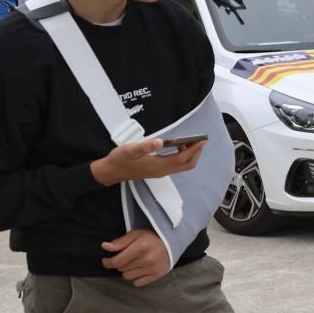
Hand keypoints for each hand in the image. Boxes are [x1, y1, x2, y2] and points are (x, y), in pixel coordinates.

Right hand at [91, 138, 205, 185]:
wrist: (111, 171)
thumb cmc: (120, 159)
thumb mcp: (131, 150)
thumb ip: (145, 146)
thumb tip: (160, 141)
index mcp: (159, 165)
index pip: (182, 158)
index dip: (194, 149)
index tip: (202, 140)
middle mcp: (163, 171)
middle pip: (187, 164)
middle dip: (196, 152)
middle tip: (199, 140)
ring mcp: (161, 172)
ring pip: (182, 166)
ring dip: (190, 154)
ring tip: (190, 141)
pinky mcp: (157, 171)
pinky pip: (176, 165)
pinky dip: (182, 156)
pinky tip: (178, 147)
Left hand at [101, 229, 171, 286]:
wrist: (173, 241)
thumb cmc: (152, 236)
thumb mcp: (136, 234)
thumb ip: (120, 242)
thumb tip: (105, 247)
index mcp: (140, 248)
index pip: (117, 262)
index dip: (108, 262)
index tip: (106, 260)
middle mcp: (146, 260)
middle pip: (122, 269)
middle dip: (120, 263)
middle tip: (126, 257)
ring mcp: (152, 269)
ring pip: (128, 277)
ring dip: (127, 271)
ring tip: (134, 263)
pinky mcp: (157, 275)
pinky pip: (138, 283)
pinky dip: (136, 277)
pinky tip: (140, 270)